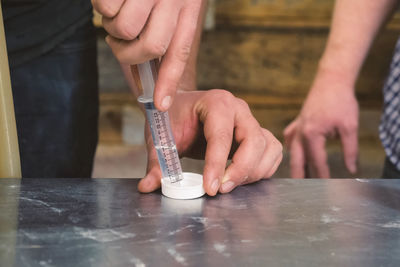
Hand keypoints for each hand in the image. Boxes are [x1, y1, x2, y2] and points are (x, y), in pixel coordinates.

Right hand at [92, 0, 202, 110]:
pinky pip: (105, 7)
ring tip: (115, 8)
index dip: (168, 81)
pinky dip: (100, 5)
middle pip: (151, 47)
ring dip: (112, 25)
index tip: (160, 104)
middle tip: (117, 40)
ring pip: (124, 29)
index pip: (179, 52)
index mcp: (188, 7)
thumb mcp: (172, 0)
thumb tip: (145, 72)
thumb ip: (162, 30)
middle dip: (128, 53)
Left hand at [138, 90, 282, 195]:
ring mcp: (251, 121)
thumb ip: (156, 161)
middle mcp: (239, 109)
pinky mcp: (257, 133)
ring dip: (252, 172)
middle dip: (240, 170)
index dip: (217, 165)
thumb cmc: (173, 118)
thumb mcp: (160, 137)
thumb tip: (148, 186)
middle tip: (220, 190)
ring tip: (229, 185)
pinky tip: (243, 178)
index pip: (222, 136)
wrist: (183, 108)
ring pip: (267, 148)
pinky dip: (263, 168)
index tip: (210, 189)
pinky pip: (272, 152)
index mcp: (216, 102)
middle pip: (254, 141)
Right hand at [284, 71, 358, 177]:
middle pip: (298, 160)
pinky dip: (291, 147)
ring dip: (295, 164)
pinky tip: (293, 152)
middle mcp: (300, 133)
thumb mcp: (349, 127)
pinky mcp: (297, 122)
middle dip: (300, 176)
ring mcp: (296, 127)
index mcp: (311, 135)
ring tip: (297, 177)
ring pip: (291, 151)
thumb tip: (351, 169)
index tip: (324, 187)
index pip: (316, 161)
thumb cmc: (341, 101)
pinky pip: (290, 138)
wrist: (331, 80)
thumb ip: (350, 150)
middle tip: (300, 191)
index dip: (321, 175)